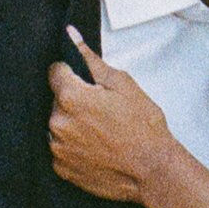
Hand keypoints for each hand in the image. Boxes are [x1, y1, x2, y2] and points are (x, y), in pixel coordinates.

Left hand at [48, 30, 180, 207]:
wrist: (153, 170)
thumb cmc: (143, 128)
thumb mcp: (123, 84)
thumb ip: (91, 59)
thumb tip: (72, 37)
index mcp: (71, 97)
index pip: (55, 71)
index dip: (71, 74)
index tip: (86, 83)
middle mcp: (57, 123)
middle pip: (56, 100)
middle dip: (74, 101)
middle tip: (102, 111)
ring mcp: (57, 148)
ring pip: (58, 125)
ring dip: (73, 124)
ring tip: (101, 132)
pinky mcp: (61, 168)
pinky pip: (61, 148)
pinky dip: (74, 146)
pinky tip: (96, 147)